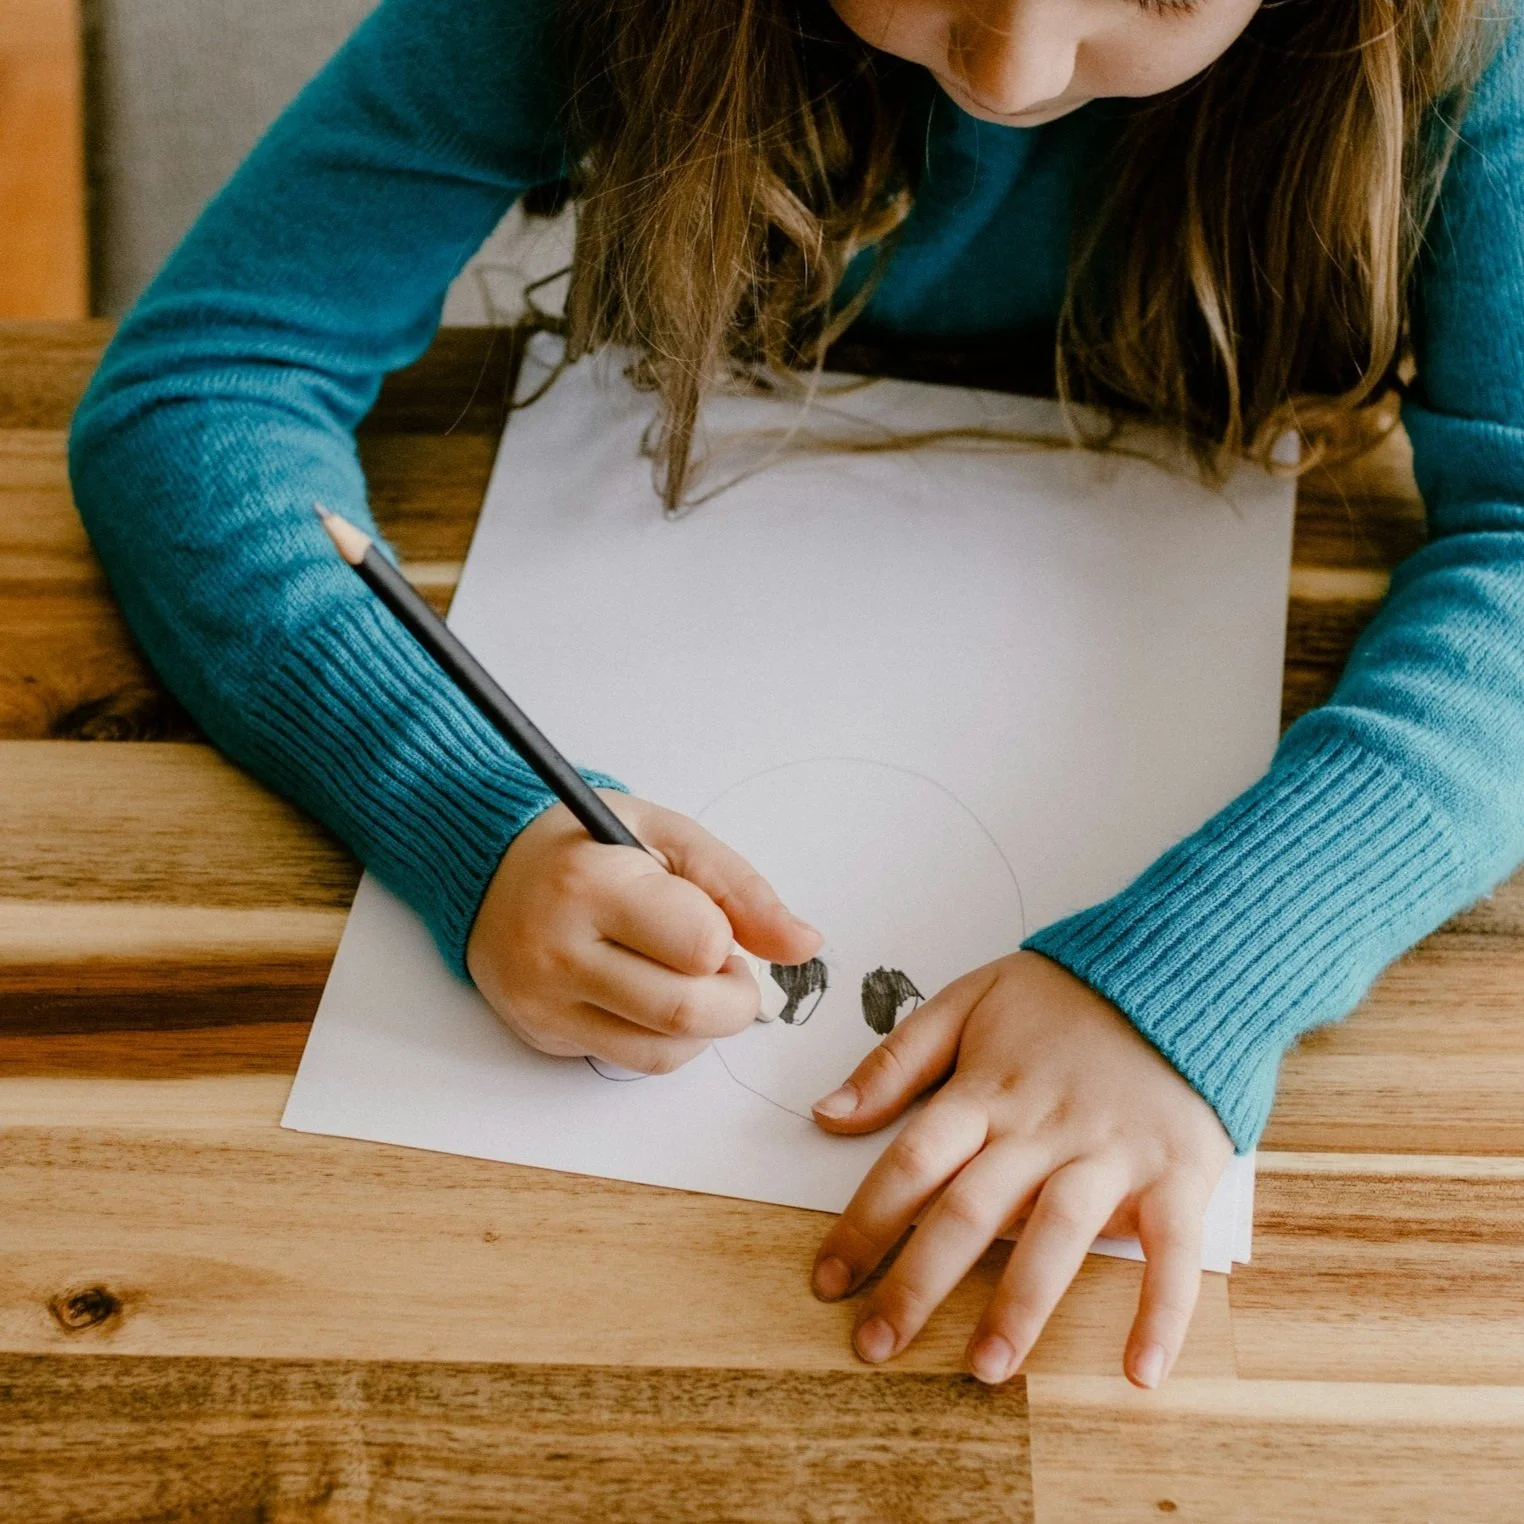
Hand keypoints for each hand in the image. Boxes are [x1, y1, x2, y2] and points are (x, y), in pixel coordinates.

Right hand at [467, 790, 821, 1073]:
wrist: (491, 868)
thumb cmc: (587, 845)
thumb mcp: (667, 836)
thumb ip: (740, 889)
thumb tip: (804, 945)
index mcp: (592, 884)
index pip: (698, 945)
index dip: (726, 941)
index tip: (716, 924)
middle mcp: (559, 950)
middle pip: (685, 1013)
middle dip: (733, 999)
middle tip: (725, 967)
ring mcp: (545, 1001)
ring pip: (662, 1053)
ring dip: (702, 1026)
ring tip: (686, 978)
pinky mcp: (541, 1035)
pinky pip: (629, 1061)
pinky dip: (663, 1039)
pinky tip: (650, 995)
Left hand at [809, 949, 1233, 1388]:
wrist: (1178, 971)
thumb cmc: (1065, 994)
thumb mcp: (969, 1000)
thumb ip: (896, 1059)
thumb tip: (826, 1114)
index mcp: (988, 1090)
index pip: (913, 1162)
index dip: (865, 1223)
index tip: (828, 1280)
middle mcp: (1042, 1128)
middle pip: (970, 1209)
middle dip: (918, 1282)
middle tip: (876, 1346)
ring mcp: (1112, 1152)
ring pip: (1058, 1233)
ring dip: (1021, 1305)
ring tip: (985, 1367)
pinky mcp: (1178, 1172)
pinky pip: (1171, 1248)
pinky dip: (1162, 1311)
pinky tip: (1141, 1371)